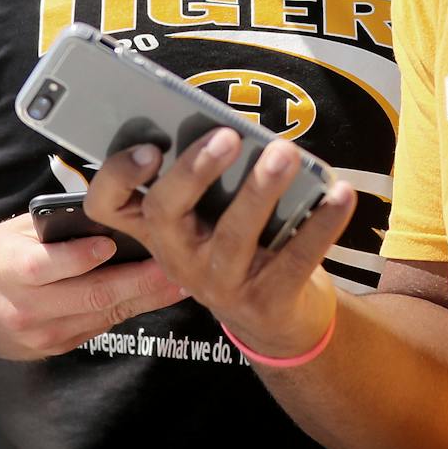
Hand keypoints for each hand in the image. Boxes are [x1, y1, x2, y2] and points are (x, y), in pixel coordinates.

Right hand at [0, 212, 187, 360]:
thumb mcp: (10, 233)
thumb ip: (52, 228)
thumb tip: (103, 213)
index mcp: (9, 271)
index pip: (45, 267)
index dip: (80, 258)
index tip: (113, 244)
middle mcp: (25, 309)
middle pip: (89, 297)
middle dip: (139, 283)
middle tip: (175, 266)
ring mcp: (39, 335)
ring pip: (101, 316)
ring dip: (144, 300)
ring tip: (178, 283)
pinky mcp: (51, 349)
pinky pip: (96, 326)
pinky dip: (126, 310)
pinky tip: (153, 298)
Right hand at [85, 129, 355, 360]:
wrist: (278, 321)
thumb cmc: (240, 246)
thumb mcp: (210, 217)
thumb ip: (210, 178)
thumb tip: (234, 128)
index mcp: (156, 228)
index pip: (108, 204)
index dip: (118, 174)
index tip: (149, 147)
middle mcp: (177, 256)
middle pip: (166, 212)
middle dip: (194, 171)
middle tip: (227, 136)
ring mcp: (218, 283)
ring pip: (233, 236)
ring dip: (261, 190)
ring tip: (285, 153)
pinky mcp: (264, 301)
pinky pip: (293, 259)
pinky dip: (321, 224)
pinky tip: (339, 194)